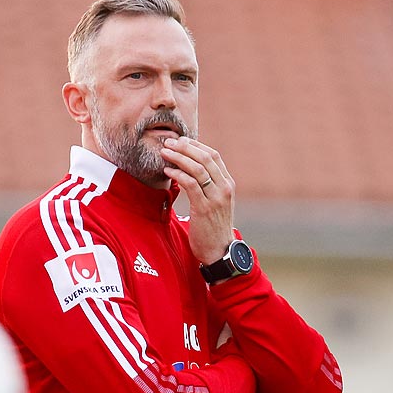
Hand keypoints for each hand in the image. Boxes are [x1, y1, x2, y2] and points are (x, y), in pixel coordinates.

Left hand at [160, 137, 234, 264]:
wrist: (220, 252)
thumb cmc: (214, 228)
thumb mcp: (216, 203)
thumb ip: (208, 187)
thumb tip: (190, 172)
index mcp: (228, 184)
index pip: (213, 156)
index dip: (195, 145)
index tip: (180, 141)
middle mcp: (224, 188)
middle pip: (205, 158)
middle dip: (185, 147)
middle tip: (168, 142)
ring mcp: (216, 198)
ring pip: (198, 168)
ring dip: (179, 157)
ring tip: (164, 152)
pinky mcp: (204, 208)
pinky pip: (190, 184)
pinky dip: (178, 174)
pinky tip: (167, 171)